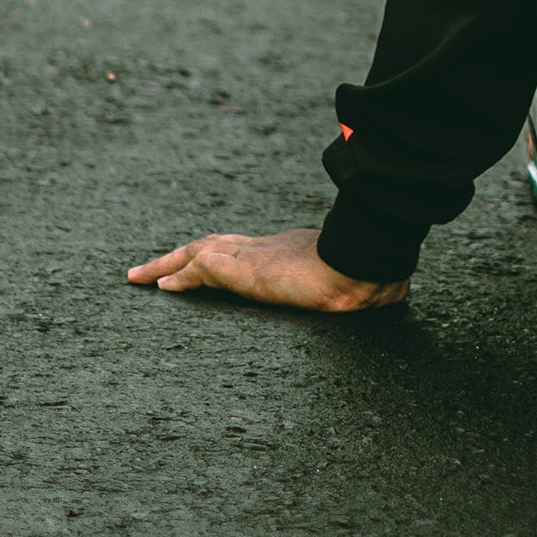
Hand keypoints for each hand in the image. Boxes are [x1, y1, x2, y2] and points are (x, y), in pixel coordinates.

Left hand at [127, 227, 407, 312]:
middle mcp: (268, 247)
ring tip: (139, 277)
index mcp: (292, 252)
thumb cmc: (372, 271)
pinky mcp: (241, 268)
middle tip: (156, 269)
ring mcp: (253, 255)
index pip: (250, 252)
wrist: (364, 263)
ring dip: (168, 264)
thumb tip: (396, 290)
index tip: (207, 264)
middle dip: (186, 257)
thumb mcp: (368, 281)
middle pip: (216, 246)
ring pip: (199, 253)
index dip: (226, 257)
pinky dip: (176, 276)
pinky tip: (156, 286)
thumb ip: (376, 283)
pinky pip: (198, 269)